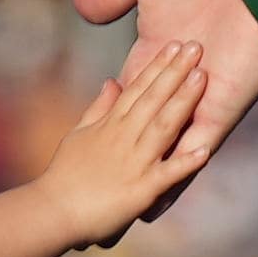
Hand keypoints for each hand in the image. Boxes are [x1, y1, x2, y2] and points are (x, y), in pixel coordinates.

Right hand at [37, 41, 223, 246]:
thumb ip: (99, 108)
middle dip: (175, 72)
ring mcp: (134, 162)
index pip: (137, 88)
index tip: (174, 44)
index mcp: (111, 125)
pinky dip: (185, 163)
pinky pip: (167, 174)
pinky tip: (206, 150)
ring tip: (202, 78)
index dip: (157, 65)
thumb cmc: (64, 175)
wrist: (52, 212)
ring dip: (183, 102)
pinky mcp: (141, 190)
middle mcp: (124, 137)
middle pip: (153, 99)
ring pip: (163, 126)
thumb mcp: (79, 134)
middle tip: (196, 46)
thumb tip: (113, 81)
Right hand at [65, 0, 257, 205]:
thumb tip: (82, 11)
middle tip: (96, 194)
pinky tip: (156, 206)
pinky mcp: (226, 105)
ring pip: (173, 146)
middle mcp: (184, 81)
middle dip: (128, 160)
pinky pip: (201, 148)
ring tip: (120, 214)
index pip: (134, 95)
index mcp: (159, 52)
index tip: (90, 148)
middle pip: (151, 127)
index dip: (115, 120)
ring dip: (149, 179)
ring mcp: (207, 96)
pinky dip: (179, 177)